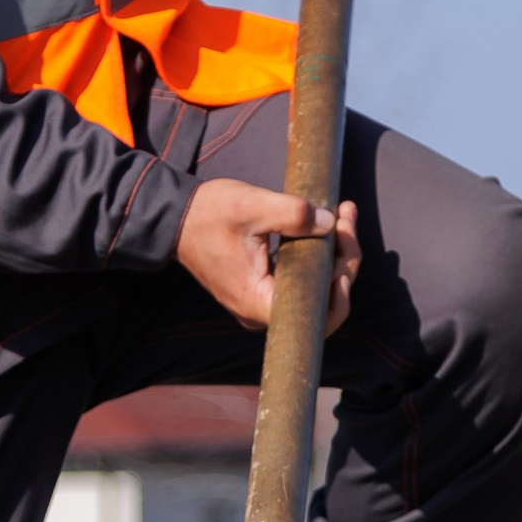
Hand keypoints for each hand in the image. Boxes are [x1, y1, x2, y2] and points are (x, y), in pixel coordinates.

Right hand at [177, 180, 359, 332]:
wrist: (175, 218)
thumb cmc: (207, 214)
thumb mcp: (251, 207)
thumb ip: (293, 214)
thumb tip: (330, 224)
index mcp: (258, 302)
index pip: (318, 314)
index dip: (342, 281)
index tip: (344, 240)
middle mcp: (260, 313)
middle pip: (321, 301)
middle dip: (342, 258)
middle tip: (346, 216)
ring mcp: (260, 303)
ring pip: (313, 290)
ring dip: (333, 254)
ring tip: (343, 215)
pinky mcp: (261, 289)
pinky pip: (300, 281)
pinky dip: (317, 255)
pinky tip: (330, 226)